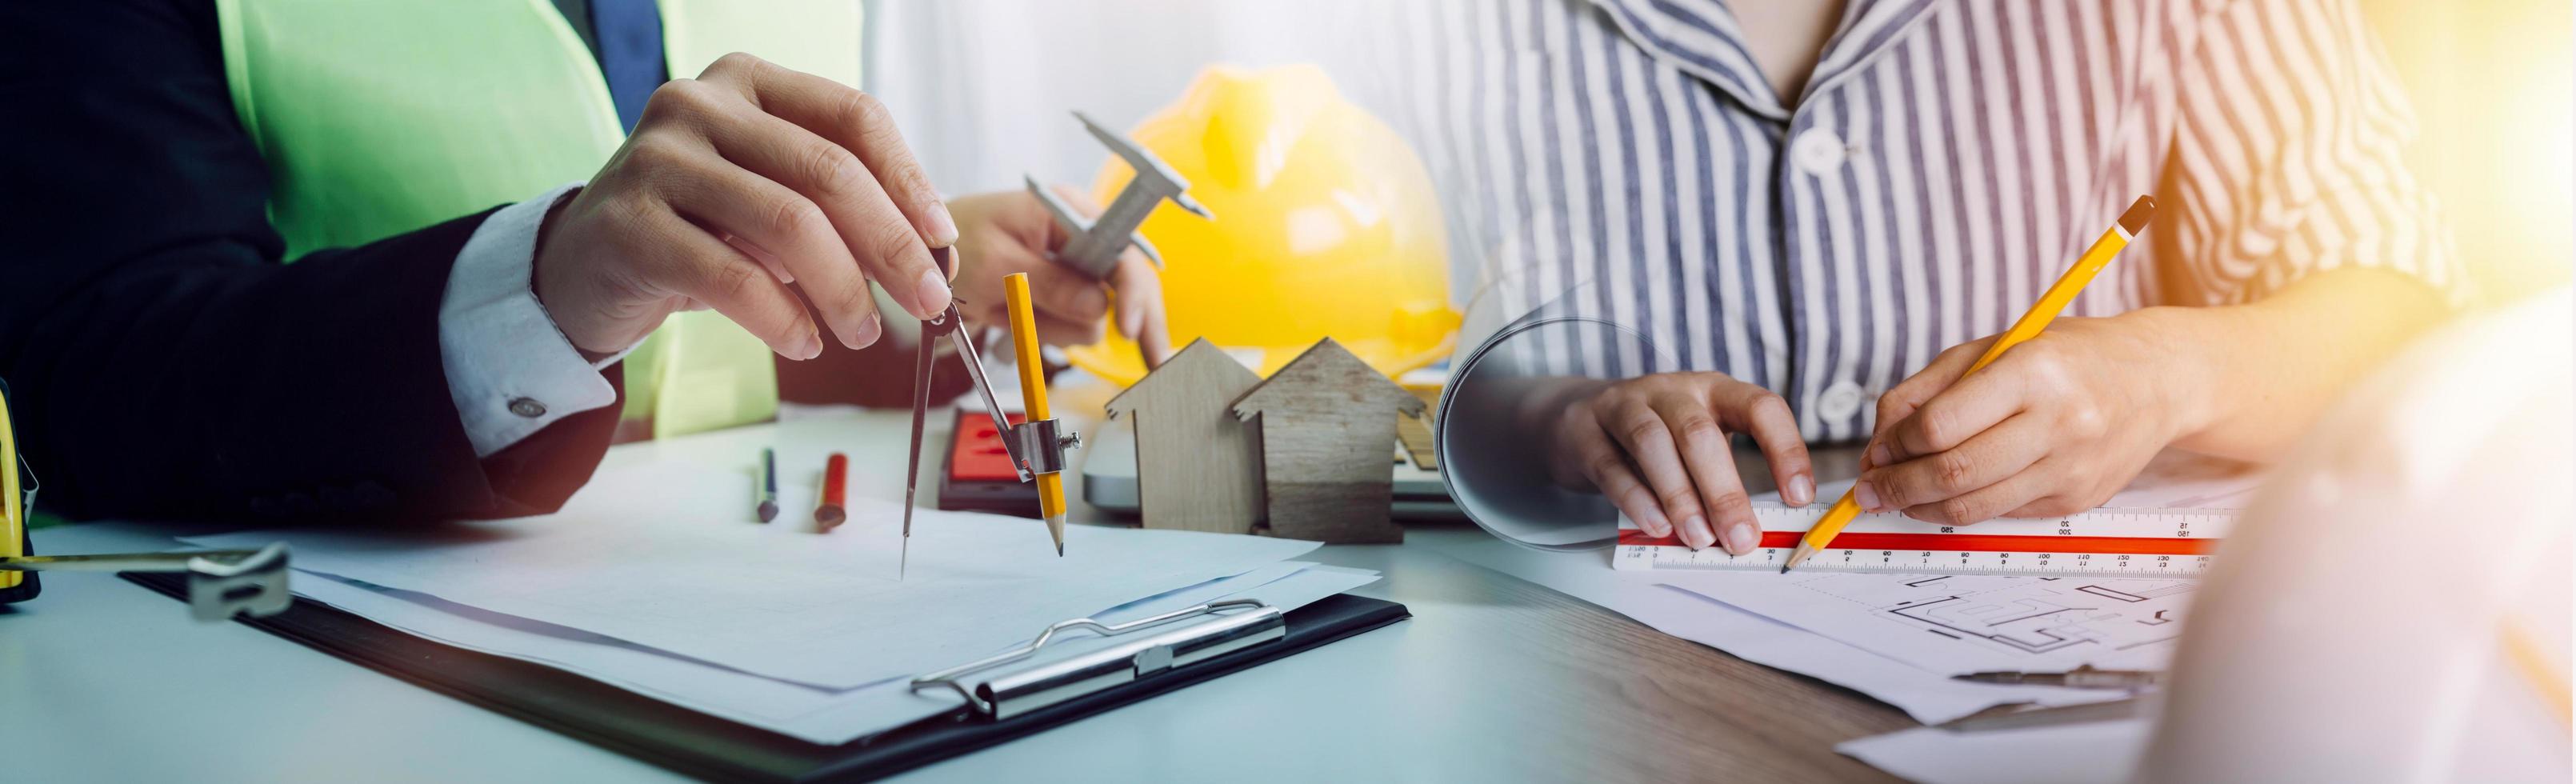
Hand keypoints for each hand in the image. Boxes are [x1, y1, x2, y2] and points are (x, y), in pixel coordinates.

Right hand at [533, 52, 954, 360]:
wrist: (585, 267)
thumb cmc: (698, 230)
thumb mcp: (770, 198)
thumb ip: (837, 208)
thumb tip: (931, 253)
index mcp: (747, 83)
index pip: (852, 116)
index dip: (908, 178)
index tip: (942, 239)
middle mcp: (698, 103)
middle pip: (827, 171)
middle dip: (891, 245)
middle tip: (929, 303)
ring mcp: (657, 158)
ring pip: (787, 224)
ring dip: (843, 289)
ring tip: (864, 332)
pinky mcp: (629, 224)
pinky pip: (732, 278)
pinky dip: (783, 318)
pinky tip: (805, 342)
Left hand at [946, 187, 1171, 363]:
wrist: (929, 251)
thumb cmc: (956, 241)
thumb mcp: (995, 262)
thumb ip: (1048, 283)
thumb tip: (1099, 307)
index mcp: (1070, 214)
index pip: (1122, 251)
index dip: (1133, 291)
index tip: (1129, 329)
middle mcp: (1083, 237)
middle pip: (1131, 284)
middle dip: (1140, 323)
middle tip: (1155, 363)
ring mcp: (1076, 267)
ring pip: (1097, 315)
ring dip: (1058, 326)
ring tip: (1014, 313)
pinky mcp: (1065, 292)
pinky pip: (1074, 325)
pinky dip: (1049, 331)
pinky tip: (1022, 319)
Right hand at [1546, 373, 1813, 553]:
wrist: (1579, 421)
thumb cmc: (1656, 440)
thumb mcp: (1698, 447)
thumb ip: (1724, 481)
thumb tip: (1753, 533)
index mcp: (1715, 391)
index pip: (1761, 407)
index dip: (1785, 449)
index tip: (1799, 496)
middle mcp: (1672, 390)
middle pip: (1700, 433)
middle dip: (1724, 490)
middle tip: (1741, 538)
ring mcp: (1625, 404)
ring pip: (1653, 443)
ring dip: (1680, 496)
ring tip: (1699, 538)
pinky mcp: (1587, 429)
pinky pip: (1612, 465)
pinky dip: (1636, 500)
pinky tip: (1657, 527)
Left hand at [1857, 309, 2214, 523]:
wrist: (2156, 381)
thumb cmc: (2063, 356)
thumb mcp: (1991, 348)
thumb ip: (1925, 390)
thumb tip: (1878, 444)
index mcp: (2032, 372)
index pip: (1942, 425)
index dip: (1898, 444)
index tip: (1878, 449)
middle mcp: (2058, 423)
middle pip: (1955, 473)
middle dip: (1897, 486)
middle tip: (1867, 489)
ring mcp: (2071, 468)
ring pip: (1973, 506)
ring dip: (1920, 506)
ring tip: (1894, 496)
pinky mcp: (2077, 500)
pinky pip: (2001, 513)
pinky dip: (1961, 509)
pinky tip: (1943, 496)